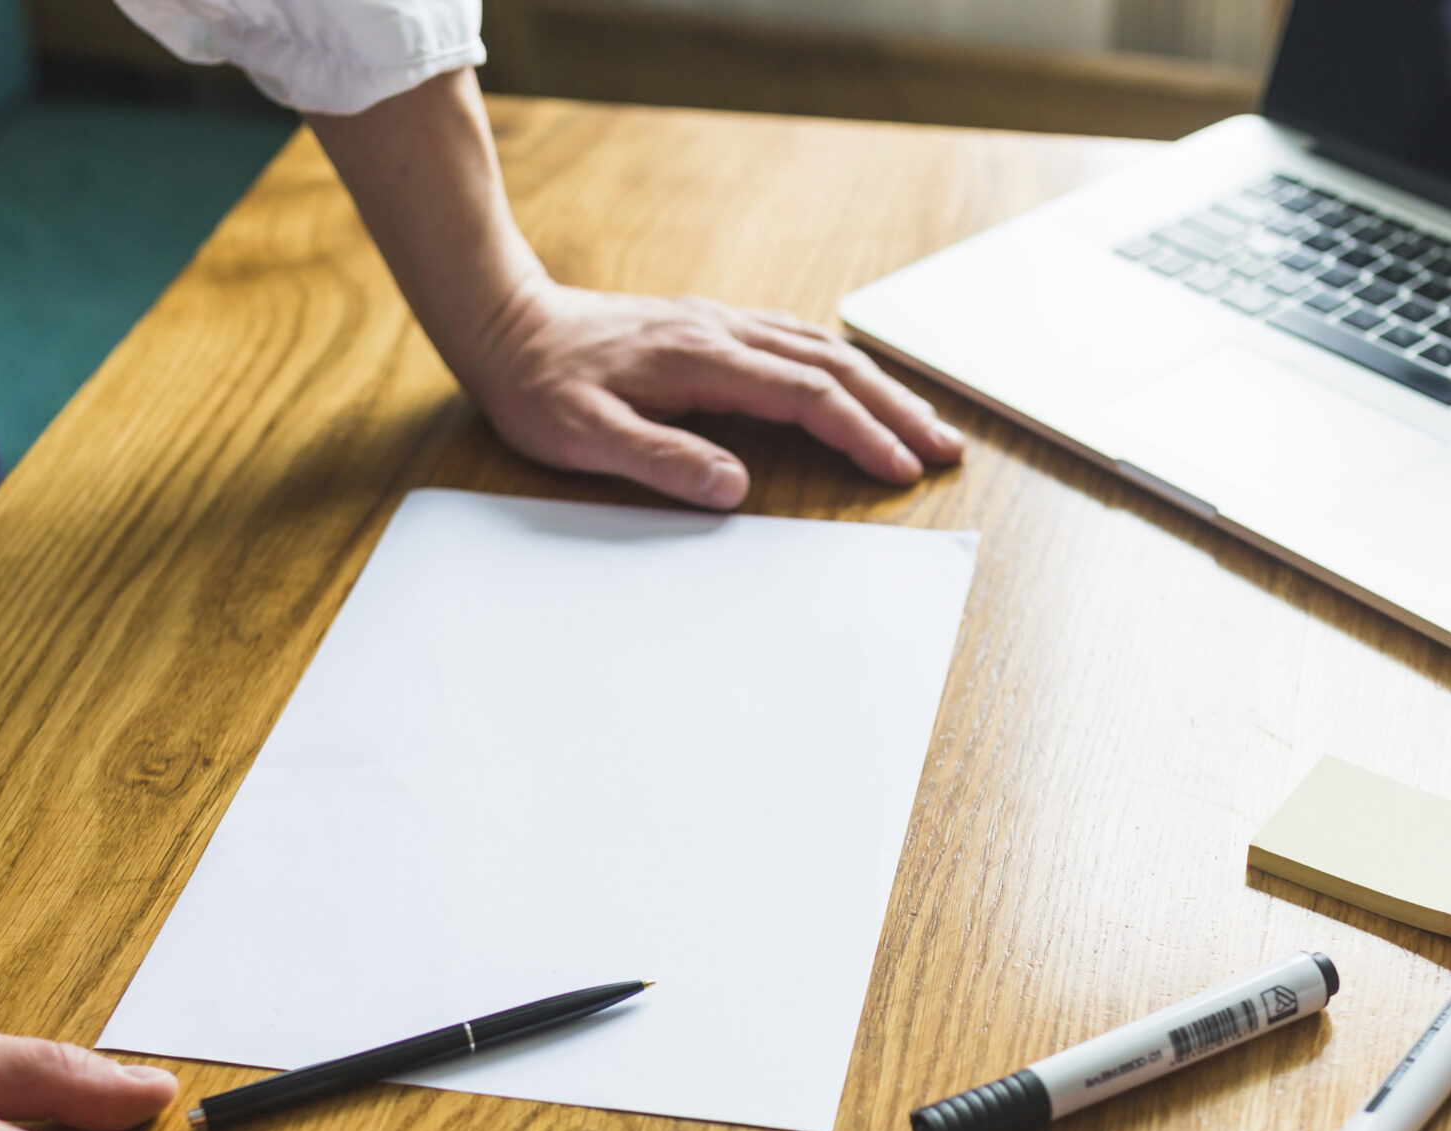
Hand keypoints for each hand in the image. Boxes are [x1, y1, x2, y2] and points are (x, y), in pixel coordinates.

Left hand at [459, 284, 965, 508]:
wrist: (504, 323)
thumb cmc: (539, 387)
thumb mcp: (584, 436)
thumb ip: (661, 460)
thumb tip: (734, 488)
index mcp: (702, 361)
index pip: (806, 397)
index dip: (861, 434)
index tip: (902, 469)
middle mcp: (722, 333)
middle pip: (833, 366)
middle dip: (896, 409)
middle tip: (946, 449)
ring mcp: (719, 325)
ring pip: (822, 349)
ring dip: (879, 386)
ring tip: (923, 423)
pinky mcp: (710, 328)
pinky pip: (796, 341)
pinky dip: (842, 366)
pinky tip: (856, 383)